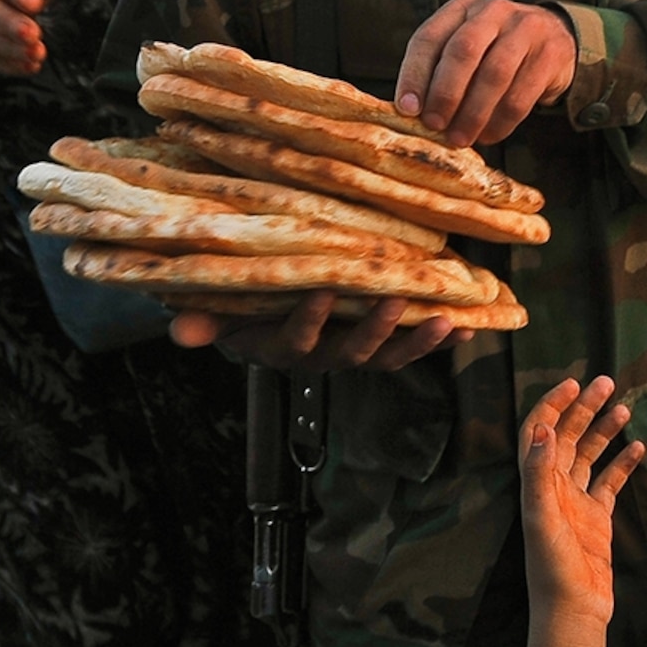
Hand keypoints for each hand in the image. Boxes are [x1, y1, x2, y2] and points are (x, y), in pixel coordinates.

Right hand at [169, 291, 466, 372]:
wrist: (261, 319)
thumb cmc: (237, 308)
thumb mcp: (216, 314)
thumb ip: (203, 322)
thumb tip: (179, 333)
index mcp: (282, 349)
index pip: (295, 341)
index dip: (308, 320)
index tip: (321, 291)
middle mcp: (321, 355)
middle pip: (351, 352)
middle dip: (375, 329)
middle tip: (395, 301)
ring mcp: (353, 351)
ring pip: (388, 355)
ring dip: (418, 340)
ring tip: (449, 321)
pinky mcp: (378, 344)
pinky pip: (410, 347)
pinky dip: (439, 339)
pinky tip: (467, 326)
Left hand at [395, 0, 576, 147]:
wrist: (556, 37)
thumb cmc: (496, 49)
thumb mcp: (467, 46)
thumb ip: (440, 71)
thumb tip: (414, 114)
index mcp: (460, 8)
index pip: (429, 38)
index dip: (415, 75)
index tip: (407, 109)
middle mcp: (492, 11)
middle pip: (463, 51)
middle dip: (445, 93)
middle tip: (435, 125)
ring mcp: (525, 28)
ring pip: (494, 75)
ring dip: (473, 114)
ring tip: (460, 138)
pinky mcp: (550, 53)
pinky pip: (521, 94)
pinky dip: (501, 121)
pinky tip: (489, 135)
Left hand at [519, 376, 643, 631]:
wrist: (574, 610)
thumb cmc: (552, 569)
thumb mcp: (542, 519)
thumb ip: (539, 474)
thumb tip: (544, 430)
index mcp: (537, 484)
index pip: (540, 432)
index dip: (552, 405)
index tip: (573, 383)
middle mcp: (554, 488)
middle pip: (568, 436)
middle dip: (584, 408)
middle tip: (607, 382)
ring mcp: (577, 502)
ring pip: (590, 455)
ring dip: (604, 429)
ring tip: (624, 407)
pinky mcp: (598, 518)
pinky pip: (610, 482)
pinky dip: (623, 463)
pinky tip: (638, 446)